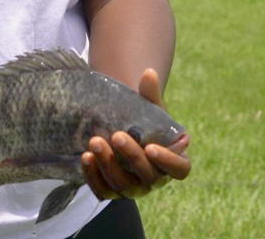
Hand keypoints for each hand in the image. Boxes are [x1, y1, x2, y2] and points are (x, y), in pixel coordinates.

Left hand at [81, 68, 190, 199]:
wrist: (120, 129)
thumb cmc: (142, 120)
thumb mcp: (149, 107)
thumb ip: (150, 93)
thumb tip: (148, 73)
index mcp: (174, 161)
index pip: (179, 169)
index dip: (167, 161)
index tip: (150, 146)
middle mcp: (155, 180)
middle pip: (148, 176)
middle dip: (131, 157)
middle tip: (116, 135)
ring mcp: (133, 188)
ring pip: (123, 186)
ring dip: (108, 165)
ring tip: (94, 141)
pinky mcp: (111, 190)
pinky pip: (102, 191)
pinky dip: (92, 176)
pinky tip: (84, 157)